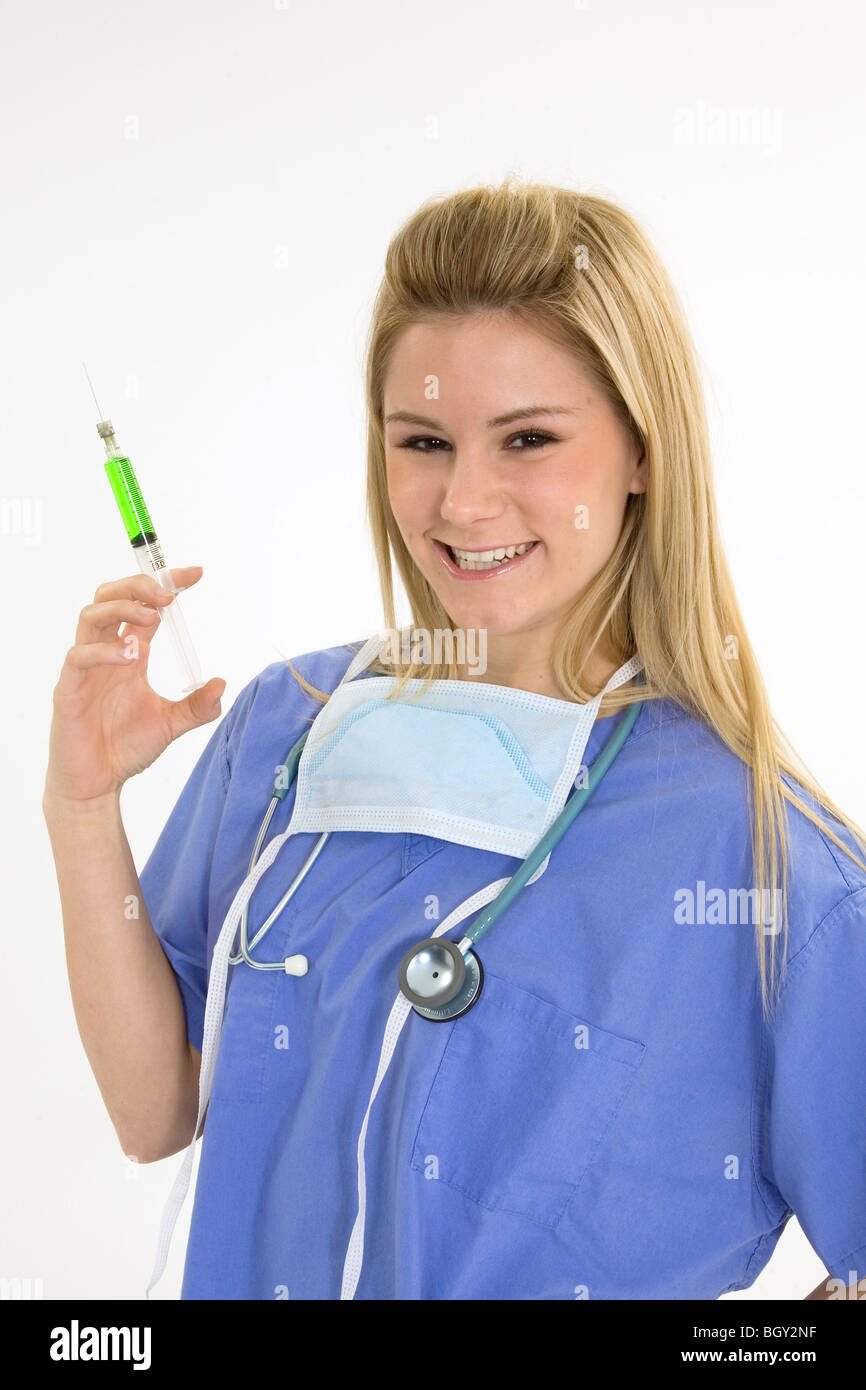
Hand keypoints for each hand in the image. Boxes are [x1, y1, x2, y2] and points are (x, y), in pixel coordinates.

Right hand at [43, 566, 225, 804]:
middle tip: (168, 593)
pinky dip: (103, 651)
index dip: (165, 584)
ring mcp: (85, 669)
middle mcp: (106, 653)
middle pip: (110, 597)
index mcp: (130, 653)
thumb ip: (198, 706)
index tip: (195, 575)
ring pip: (90, 616)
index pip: (143, 605)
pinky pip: (79, 658)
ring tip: (150, 618)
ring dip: (121, 609)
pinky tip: (128, 656)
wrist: (97, 783)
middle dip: (138, 585)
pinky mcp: (69, 690)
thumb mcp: (171, 723)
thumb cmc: (125, 748)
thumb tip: (222, 684)